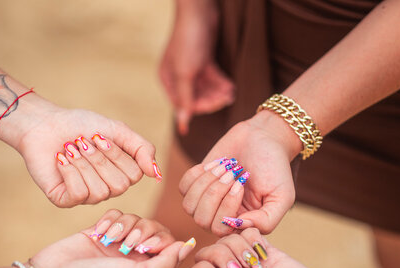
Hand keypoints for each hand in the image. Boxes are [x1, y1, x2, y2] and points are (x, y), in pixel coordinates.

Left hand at [16, 107, 161, 206]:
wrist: (45, 124)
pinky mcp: (64, 200)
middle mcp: (105, 189)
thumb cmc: (81, 125)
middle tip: (83, 143)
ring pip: (99, 192)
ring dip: (83, 163)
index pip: (134, 175)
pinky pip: (78, 194)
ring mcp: (85, 197)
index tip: (98, 136)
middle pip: (119, 186)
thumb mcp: (118, 130)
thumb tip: (156, 174)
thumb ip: (142, 149)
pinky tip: (60, 159)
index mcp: (120, 174)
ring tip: (70, 149)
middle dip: (99, 159)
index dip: (116, 154)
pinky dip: (69, 171)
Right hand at [31, 209, 195, 267]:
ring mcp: (117, 244)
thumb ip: (167, 262)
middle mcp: (134, 259)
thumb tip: (190, 245)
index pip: (170, 246)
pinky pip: (117, 213)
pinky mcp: (101, 231)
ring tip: (109, 239)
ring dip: (124, 225)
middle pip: (155, 229)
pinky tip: (98, 231)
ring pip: (135, 218)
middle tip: (126, 244)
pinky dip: (110, 219)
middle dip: (142, 231)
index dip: (162, 241)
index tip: (145, 247)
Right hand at [159, 0, 233, 134]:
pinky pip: (213, 79)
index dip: (202, 106)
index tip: (218, 103)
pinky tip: (231, 86)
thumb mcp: (185, 72)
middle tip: (227, 97)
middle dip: (212, 99)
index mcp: (168, 80)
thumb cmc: (188, 40)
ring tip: (231, 92)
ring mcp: (191, 69)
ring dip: (219, 92)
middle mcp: (178, 76)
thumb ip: (185, 99)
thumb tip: (182, 123)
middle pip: (196, 97)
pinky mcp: (204, 61)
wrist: (199, 12)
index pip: (184, 104)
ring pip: (206, 89)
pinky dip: (221, 83)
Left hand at [179, 111, 302, 234]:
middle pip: (202, 220)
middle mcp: (222, 217)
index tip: (241, 184)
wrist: (263, 138)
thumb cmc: (275, 167)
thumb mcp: (282, 196)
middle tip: (233, 172)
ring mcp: (207, 202)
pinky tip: (216, 164)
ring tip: (226, 166)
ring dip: (206, 182)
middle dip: (215, 193)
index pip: (221, 230)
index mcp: (241, 224)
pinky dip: (198, 173)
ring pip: (189, 206)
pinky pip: (183, 188)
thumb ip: (266, 220)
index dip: (227, 207)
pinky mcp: (196, 184)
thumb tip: (238, 226)